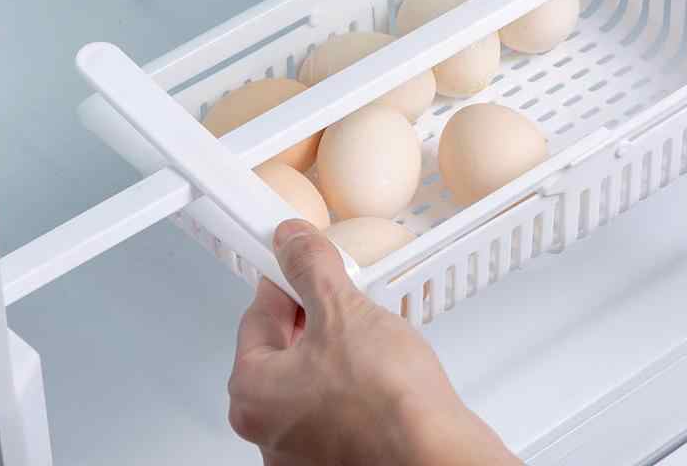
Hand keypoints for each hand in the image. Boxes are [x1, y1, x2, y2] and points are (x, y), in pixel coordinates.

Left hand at [228, 220, 520, 465]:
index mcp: (252, 392)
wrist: (434, 450)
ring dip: (336, 351)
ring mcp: (301, 450)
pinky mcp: (337, 455)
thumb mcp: (343, 308)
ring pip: (310, 377)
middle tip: (347, 303)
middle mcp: (267, 429)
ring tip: (371, 339)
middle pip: (282, 348)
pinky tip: (380, 371)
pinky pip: (335, 405)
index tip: (305, 264)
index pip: (257, 314)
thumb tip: (291, 243)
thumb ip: (310, 267)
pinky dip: (352, 384)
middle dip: (314, 318)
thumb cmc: (385, 398)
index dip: (286, 280)